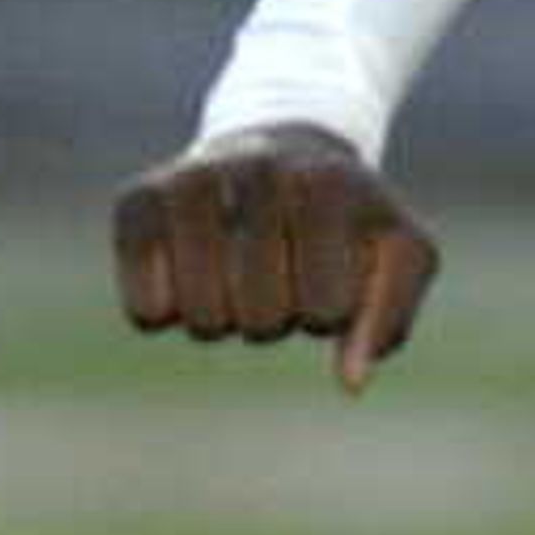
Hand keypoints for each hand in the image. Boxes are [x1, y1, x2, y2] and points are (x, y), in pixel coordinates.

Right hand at [109, 125, 437, 394]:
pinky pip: (146, 309)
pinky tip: (190, 271)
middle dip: (276, 317)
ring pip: (204, 317)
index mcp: (325, 183)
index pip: (325, 312)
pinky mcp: (135, 199)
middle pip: (261, 319)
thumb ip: (389, 318)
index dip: (328, 313)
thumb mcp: (399, 254)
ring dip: (226, 319)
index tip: (327, 273)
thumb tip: (351, 384)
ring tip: (239, 272)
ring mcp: (189, 179)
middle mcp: (255, 168)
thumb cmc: (347, 218)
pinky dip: (168, 313)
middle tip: (278, 273)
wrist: (281, 149)